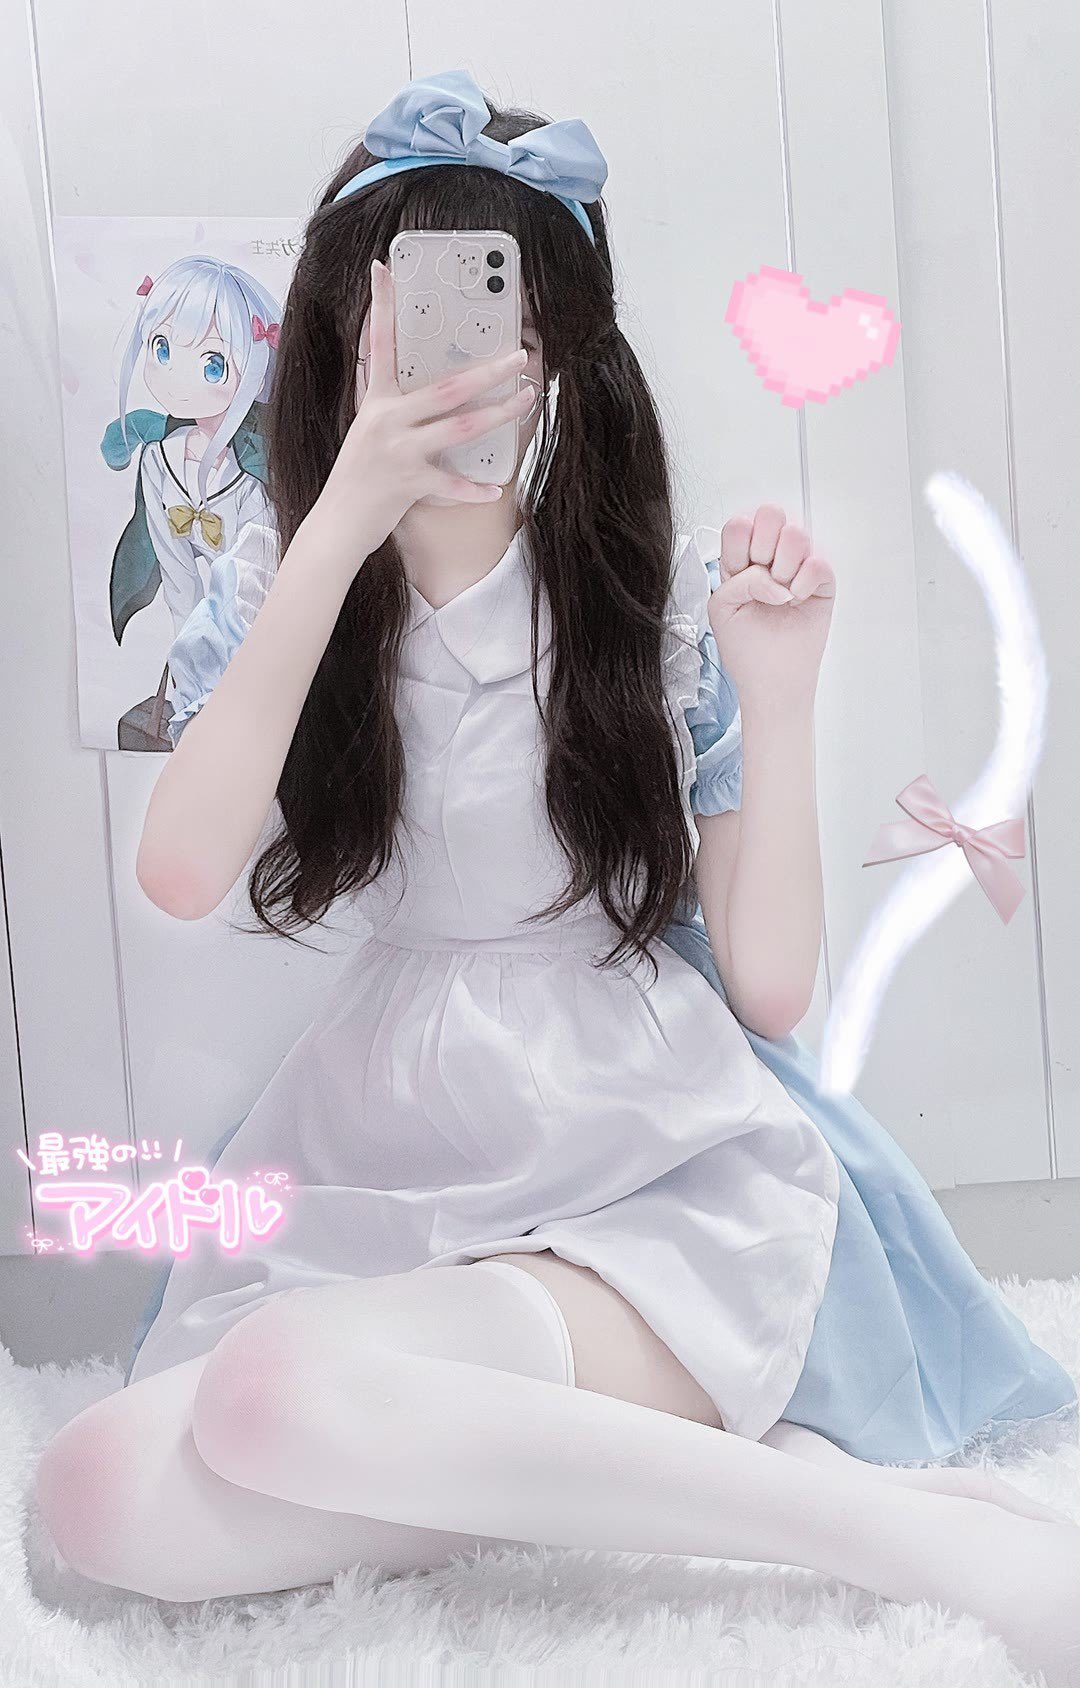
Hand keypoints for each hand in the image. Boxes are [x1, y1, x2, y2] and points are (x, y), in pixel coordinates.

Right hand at [311, 257, 533, 568]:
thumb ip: (390, 404)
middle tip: (517, 357)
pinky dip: (474, 488)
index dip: (381, 305)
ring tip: (525, 401)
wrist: (338, 523)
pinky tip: (495, 487)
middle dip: (486, 370)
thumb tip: (414, 382)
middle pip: (445, 388)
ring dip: (497, 415)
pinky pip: (451, 485)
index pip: (378, 344)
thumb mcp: (368, 430)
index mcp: (376, 402)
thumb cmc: (358, 476)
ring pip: (459, 428)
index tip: (383, 269)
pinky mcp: (408, 485)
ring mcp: (398, 452)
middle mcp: (386, 421)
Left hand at [706, 504, 834, 703]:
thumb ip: (736, 579)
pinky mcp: (822, 583)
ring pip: (796, 534)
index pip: (740, 523)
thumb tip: (769, 574)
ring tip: (780, 595)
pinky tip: (796, 601)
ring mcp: (797, 568)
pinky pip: (818, 562)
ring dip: (784, 567)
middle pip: (771, 515)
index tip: (740, 564)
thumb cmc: (745, 647)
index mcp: (740, 560)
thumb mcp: (720, 607)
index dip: (740, 537)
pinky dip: (805, 582)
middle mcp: (769, 558)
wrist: (771, 680)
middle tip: (762, 572)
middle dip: (764, 544)